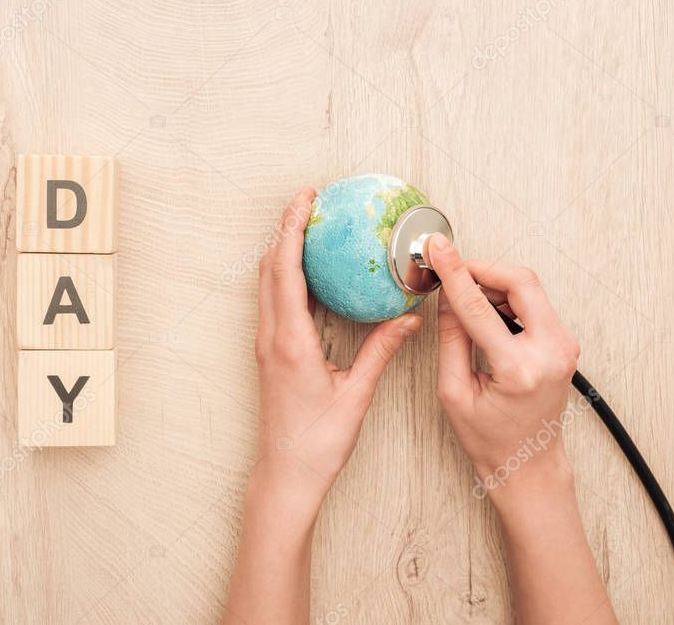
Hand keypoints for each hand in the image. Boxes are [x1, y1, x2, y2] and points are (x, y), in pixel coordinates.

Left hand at [252, 188, 422, 507]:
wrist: (285, 474)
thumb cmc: (318, 442)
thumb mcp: (356, 395)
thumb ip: (381, 352)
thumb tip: (408, 318)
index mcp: (291, 342)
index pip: (286, 271)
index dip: (292, 230)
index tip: (305, 199)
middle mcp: (271, 337)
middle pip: (269, 268)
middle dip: (286, 228)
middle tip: (310, 200)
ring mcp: (266, 344)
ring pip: (266, 283)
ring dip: (282, 249)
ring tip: (308, 225)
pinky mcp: (269, 353)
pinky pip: (273, 301)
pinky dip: (285, 274)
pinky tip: (309, 271)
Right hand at [428, 234, 580, 497]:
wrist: (528, 462)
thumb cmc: (489, 438)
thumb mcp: (453, 391)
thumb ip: (451, 338)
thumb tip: (447, 294)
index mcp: (518, 370)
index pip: (478, 306)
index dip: (454, 272)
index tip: (438, 249)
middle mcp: (551, 353)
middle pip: (521, 280)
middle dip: (483, 267)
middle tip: (452, 269)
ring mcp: (564, 346)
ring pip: (529, 287)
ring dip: (494, 282)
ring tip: (464, 297)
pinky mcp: (564, 342)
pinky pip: (535, 302)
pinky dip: (507, 297)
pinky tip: (485, 310)